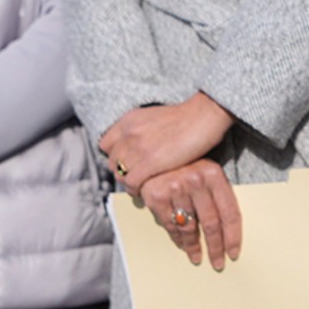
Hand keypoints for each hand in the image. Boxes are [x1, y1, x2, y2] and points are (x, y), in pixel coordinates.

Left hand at [101, 92, 233, 191]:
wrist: (202, 116)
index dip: (115, 156)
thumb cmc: (185, 118)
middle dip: (121, 171)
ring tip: (139, 187)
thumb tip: (135, 146)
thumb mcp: (152, 117)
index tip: (125, 163)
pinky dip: (135, 189)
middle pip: (111, 161)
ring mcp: (137, 148)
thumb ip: (139, 130)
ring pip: (120, 174)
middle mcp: (127, 134)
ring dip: (128, 182)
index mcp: (127, 121)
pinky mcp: (149, 162)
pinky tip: (143, 191)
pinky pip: (131, 182)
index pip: (105, 144)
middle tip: (133, 178)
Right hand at [135, 158, 242, 269]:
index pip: (230, 212)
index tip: (233, 253)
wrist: (150, 148)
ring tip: (196, 256)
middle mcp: (196, 180)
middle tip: (217, 262)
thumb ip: (215, 194)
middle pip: (211, 223)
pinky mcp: (156, 194)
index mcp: (214, 174)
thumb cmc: (182, 163)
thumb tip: (226, 231)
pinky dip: (176, 237)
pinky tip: (181, 244)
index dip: (233, 237)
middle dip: (215, 247)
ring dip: (193, 245)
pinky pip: (169, 224)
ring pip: (189, 226)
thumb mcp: (204, 171)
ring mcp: (175, 187)